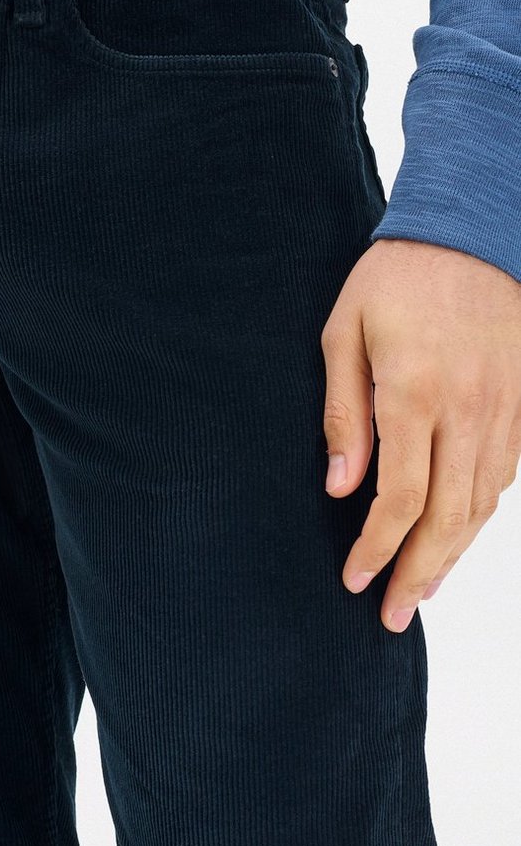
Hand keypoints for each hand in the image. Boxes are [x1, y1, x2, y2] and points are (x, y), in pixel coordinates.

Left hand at [320, 237, 520, 632]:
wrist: (472, 231)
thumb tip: (340, 486)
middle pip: (447, 519)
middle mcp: (466, 411)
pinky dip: (481, 517)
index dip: (376, 548)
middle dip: (416, 574)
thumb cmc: (396, 277)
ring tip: (421, 589)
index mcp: (412, 394)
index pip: (398, 499)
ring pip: (482, 506)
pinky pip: (505, 477)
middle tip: (391, 614)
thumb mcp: (344, 333)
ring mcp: (502, 410)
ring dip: (452, 556)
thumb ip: (343, 412)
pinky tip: (458, 536)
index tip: (353, 579)